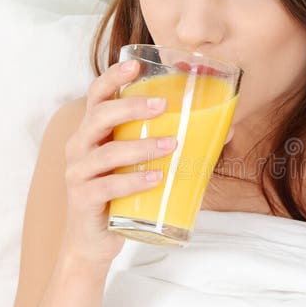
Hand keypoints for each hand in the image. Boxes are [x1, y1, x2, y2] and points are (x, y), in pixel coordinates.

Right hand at [61, 59, 177, 267]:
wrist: (95, 241)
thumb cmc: (122, 194)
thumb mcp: (140, 164)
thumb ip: (172, 143)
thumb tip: (227, 129)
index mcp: (93, 132)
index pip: (96, 96)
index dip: (112, 78)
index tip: (135, 64)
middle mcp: (79, 147)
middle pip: (99, 117)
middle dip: (130, 108)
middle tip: (162, 107)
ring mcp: (78, 174)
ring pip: (106, 154)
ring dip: (140, 147)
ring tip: (171, 145)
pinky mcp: (83, 200)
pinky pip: (107, 187)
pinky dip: (133, 181)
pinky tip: (156, 178)